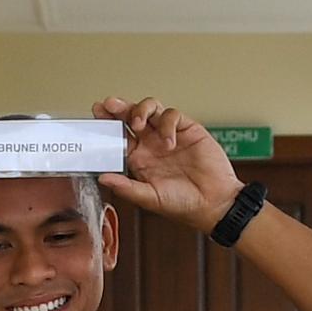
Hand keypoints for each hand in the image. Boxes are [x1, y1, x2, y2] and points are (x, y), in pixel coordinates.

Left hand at [94, 96, 243, 229]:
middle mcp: (151, 144)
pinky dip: (167, 124)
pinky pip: (172, 116)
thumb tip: (103, 178)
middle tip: (109, 105)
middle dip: (119, 108)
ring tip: (138, 124)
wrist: (214, 203)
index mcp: (139, 159)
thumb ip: (126, 187)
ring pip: (151, 109)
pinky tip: (169, 142)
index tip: (97, 114)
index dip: (108, 123)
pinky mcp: (188, 129)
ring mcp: (168, 135)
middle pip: (131, 116)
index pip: (118, 135)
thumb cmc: (183, 205)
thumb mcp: (150, 198)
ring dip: (141, 110)